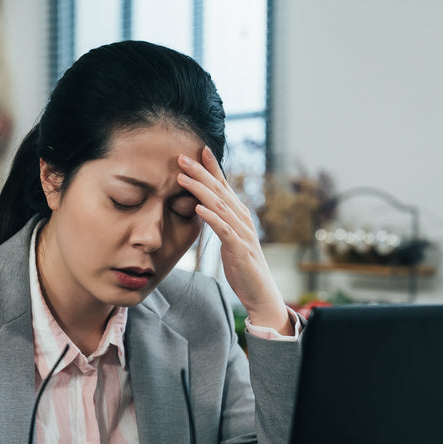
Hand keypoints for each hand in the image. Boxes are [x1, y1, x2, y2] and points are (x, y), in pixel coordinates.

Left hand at [177, 147, 292, 333]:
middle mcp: (243, 219)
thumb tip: (204, 208)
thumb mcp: (229, 239)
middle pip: (219, 190)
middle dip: (200, 172)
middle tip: (181, 157)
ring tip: (183, 177)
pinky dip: (211, 217)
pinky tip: (198, 208)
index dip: (211, 167)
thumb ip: (220, 222)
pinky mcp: (239, 249)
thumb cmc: (243, 267)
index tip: (198, 150)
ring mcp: (242, 233)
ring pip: (219, 206)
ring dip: (200, 189)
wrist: (260, 293)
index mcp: (239, 215)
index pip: (224, 186)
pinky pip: (224, 230)